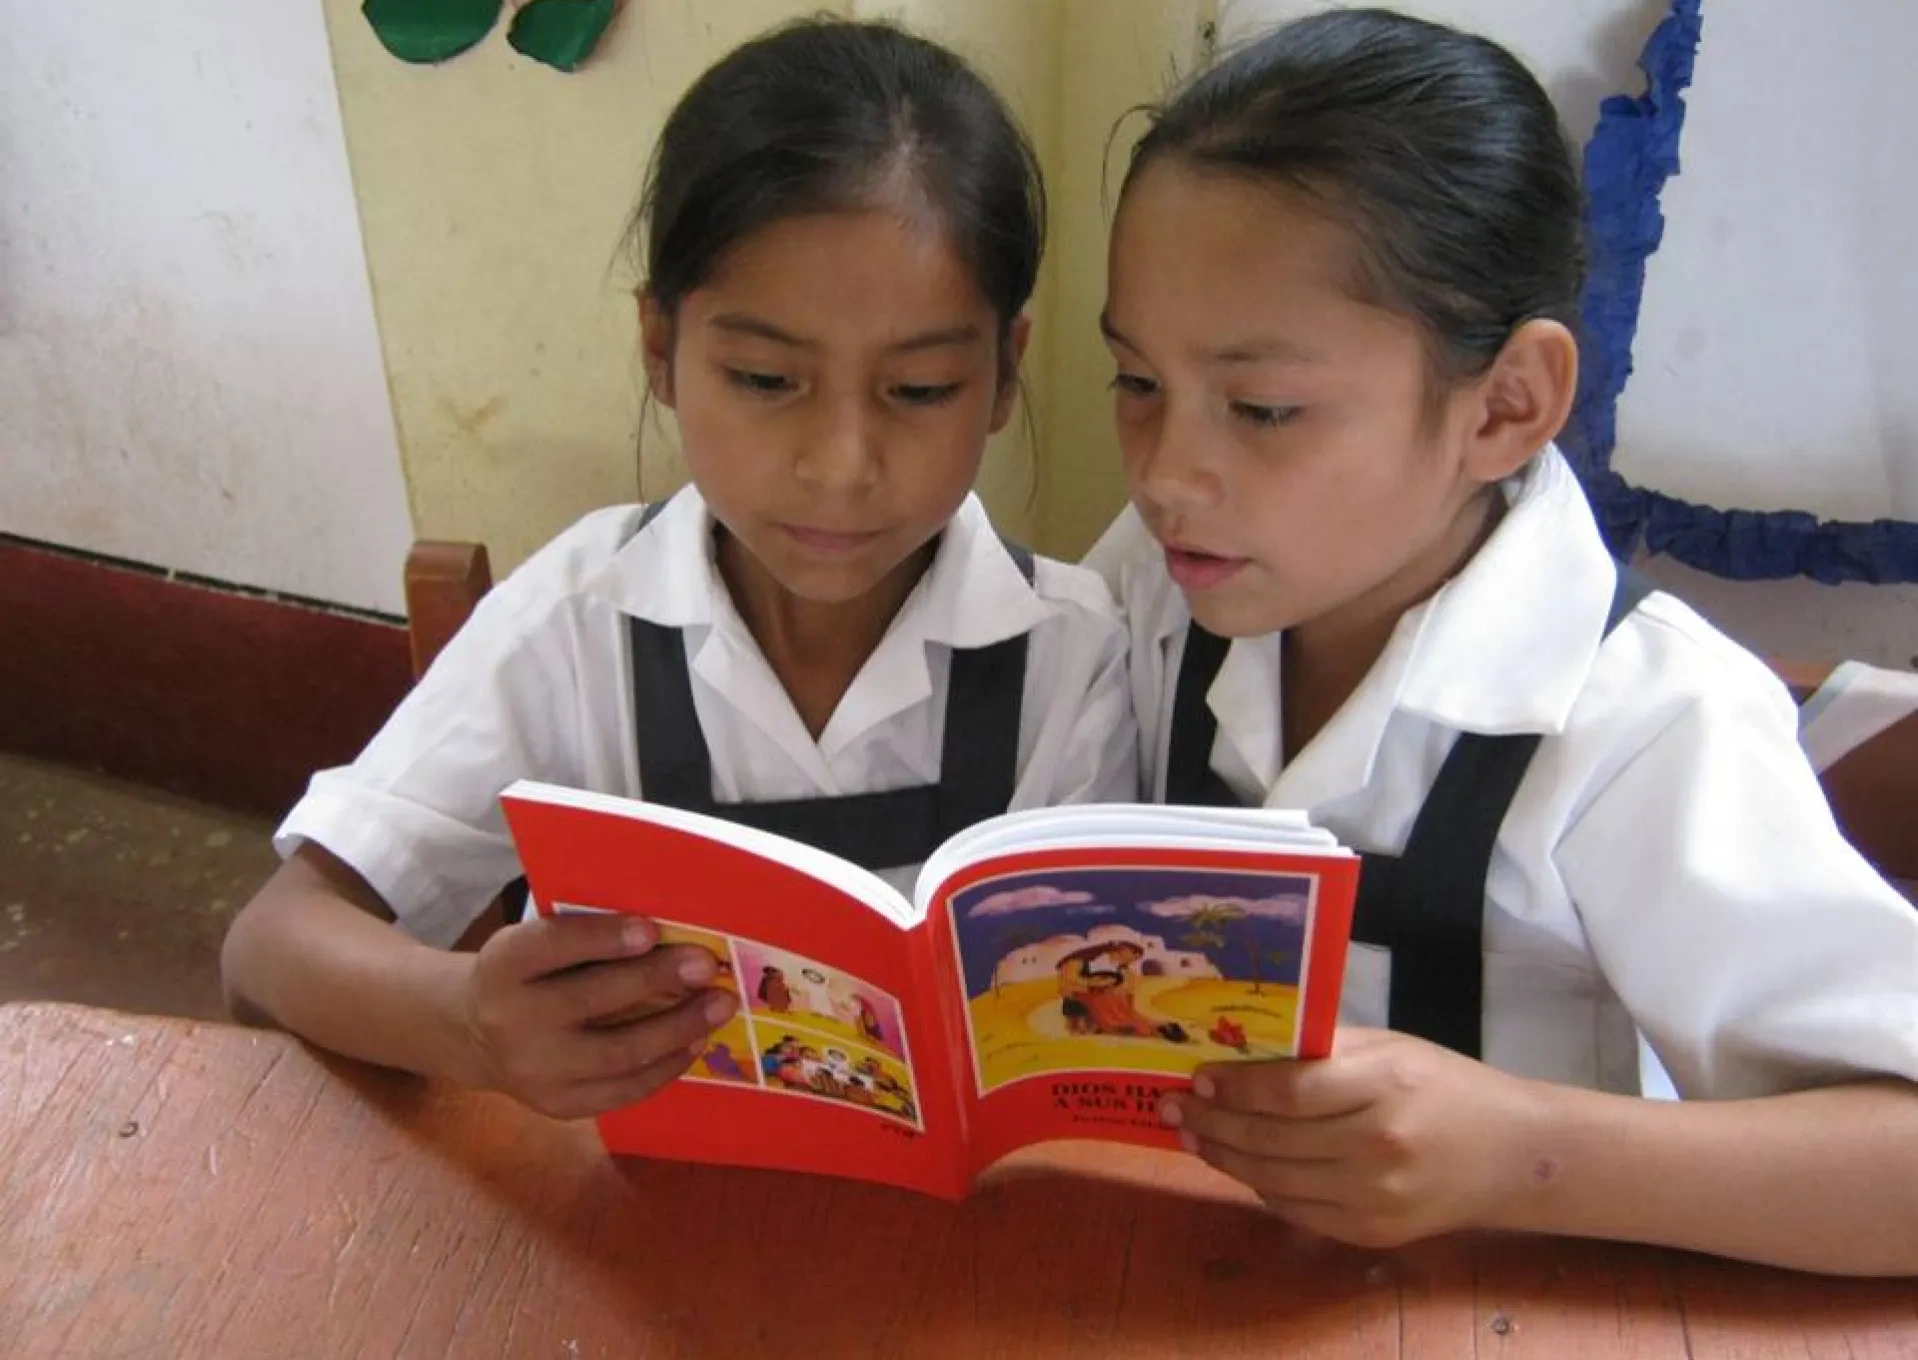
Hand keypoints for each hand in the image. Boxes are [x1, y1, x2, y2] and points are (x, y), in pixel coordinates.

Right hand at [459, 912, 735, 1119]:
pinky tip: (694, 1043)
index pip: (553, 946)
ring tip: (719, 1006)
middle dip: (657, 980)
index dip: (603, 939)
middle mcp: (511, 1019)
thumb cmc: (526, 973)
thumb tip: (670, 934)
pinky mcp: (559, 1105)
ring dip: (677, 1028)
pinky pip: (622, 1090)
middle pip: (592, 999)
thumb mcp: (534, 941)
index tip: (652, 930)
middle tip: (706, 966)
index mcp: (504, 964)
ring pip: (617, 1053)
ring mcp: (534, 1072)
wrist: (472, 1034)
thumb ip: (584, 938)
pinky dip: (665, 1067)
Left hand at [1160, 1027, 1546, 1248]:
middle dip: (1214, 1121)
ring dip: (1225, 1156)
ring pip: (1275, 1179)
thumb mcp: (1387, 1048)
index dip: (1234, 1086)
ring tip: (1194, 1134)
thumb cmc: (1441, 1085)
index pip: (1288, 1091)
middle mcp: (1378, 1145)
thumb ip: (1321, 1050)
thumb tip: (1241, 1049)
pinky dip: (1261, 1186)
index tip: (1198, 1076)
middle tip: (1175, 1106)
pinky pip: (1296, 1210)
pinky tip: (1239, 1163)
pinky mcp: (1372, 1233)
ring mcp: (1375, 1197)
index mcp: (1384, 1085)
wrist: (1511, 1155)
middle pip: (1272, 1138)